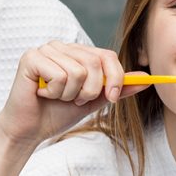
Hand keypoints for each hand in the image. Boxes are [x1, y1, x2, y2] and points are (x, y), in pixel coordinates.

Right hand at [0, 41, 148, 148]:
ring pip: (78, 72)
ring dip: (70, 94)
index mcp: (76, 52)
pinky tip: (42, 93)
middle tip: (73, 99)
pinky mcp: (31, 58)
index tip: (110, 98)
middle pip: (94, 63)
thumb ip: (117, 88)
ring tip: (55, 96)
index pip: (107, 55)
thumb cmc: (57, 113)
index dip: (114, 78)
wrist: (30, 130)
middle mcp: (61, 46)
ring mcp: (45, 50)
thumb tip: (146, 79)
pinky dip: (55, 92)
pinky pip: (60, 76)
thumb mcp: (93, 101)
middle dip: (89, 91)